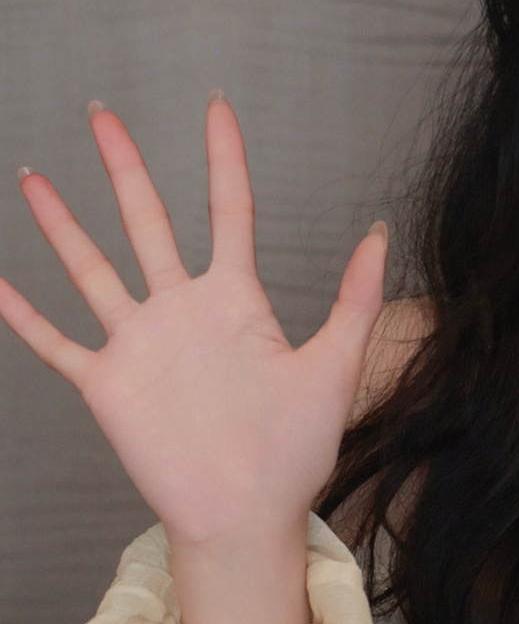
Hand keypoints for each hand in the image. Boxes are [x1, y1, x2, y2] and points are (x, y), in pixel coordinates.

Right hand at [0, 96, 386, 549]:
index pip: (227, 210)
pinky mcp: (109, 385)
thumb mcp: (334, 366)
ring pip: (93, 268)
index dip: (222, 158)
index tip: (215, 107)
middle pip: (147, 221)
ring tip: (34, 178)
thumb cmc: (296, 452)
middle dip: (124, 167)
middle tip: (101, 113)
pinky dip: (24, 315)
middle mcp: (183, 311)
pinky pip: (58, 341)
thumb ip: (355, 298)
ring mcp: (141, 345)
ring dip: (62, 225)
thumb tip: (379, 230)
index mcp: (236, 301)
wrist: (250, 516)